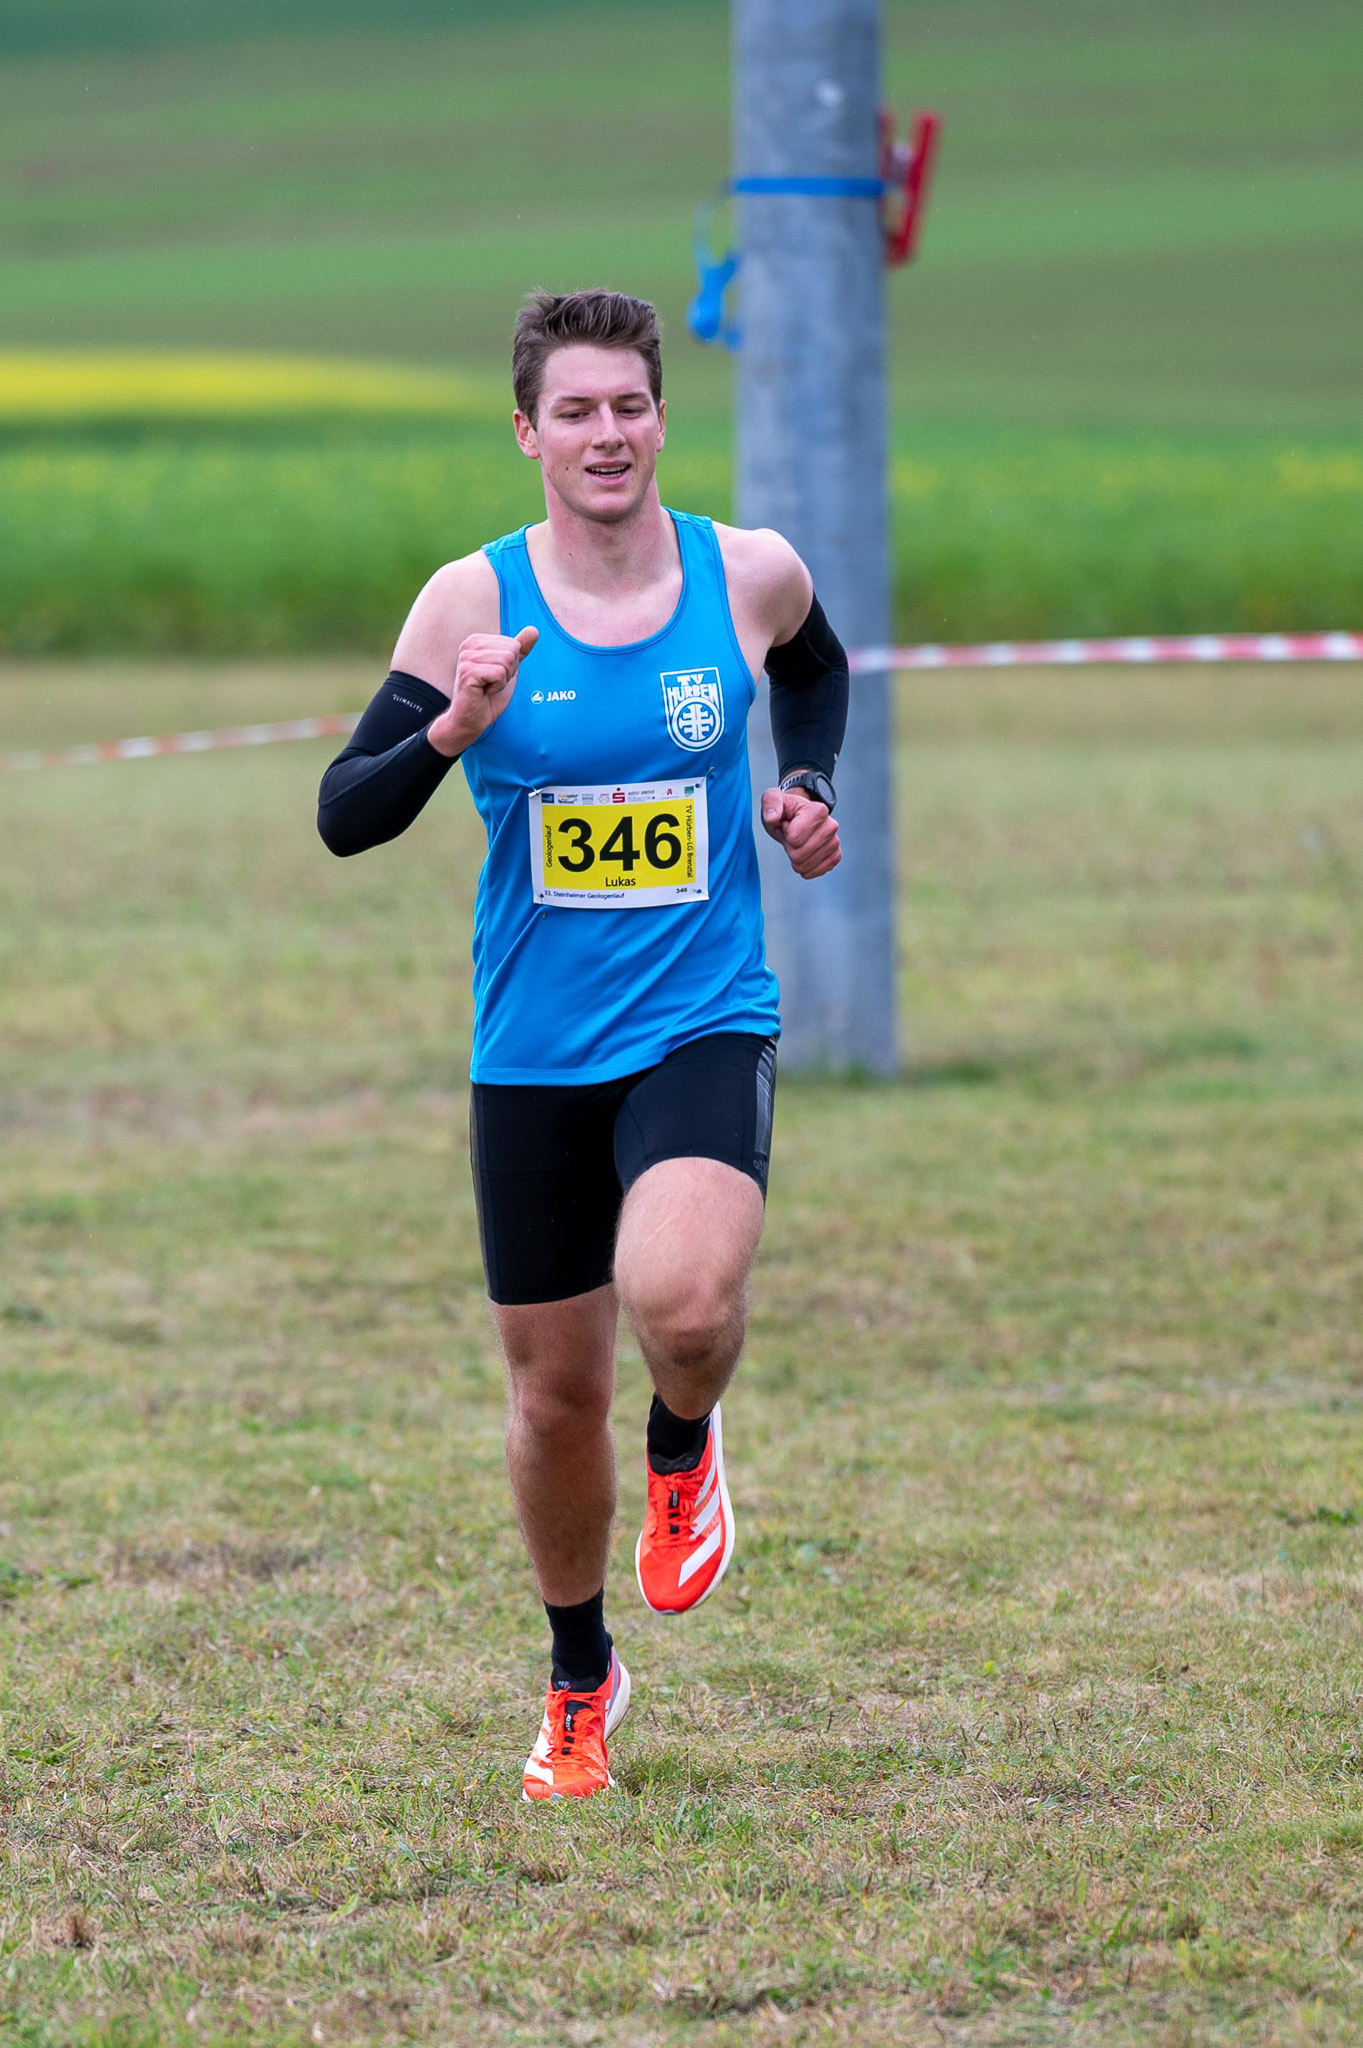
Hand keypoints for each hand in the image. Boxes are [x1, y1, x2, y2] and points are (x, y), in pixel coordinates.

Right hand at [427, 625, 537, 756]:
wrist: (471, 719)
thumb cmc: (488, 696)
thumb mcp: (509, 669)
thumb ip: (520, 649)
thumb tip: (533, 630)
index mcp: (477, 640)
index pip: (513, 644)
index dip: (511, 666)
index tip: (495, 676)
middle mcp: (469, 645)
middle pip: (511, 651)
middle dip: (508, 672)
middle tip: (492, 684)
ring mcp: (466, 658)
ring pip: (507, 661)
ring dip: (503, 680)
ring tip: (488, 687)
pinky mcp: (468, 672)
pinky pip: (499, 673)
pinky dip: (498, 687)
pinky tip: (484, 691)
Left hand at [760, 786, 841, 878]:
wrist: (796, 818)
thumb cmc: (785, 810)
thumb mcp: (772, 799)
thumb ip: (770, 803)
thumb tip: (772, 817)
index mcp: (818, 810)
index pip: (794, 838)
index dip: (785, 833)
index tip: (787, 824)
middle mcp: (831, 826)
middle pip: (799, 855)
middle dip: (789, 847)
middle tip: (791, 835)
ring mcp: (835, 842)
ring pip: (805, 865)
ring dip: (796, 858)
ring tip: (798, 842)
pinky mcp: (835, 856)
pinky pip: (817, 872)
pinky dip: (805, 868)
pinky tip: (804, 855)